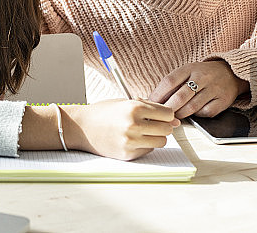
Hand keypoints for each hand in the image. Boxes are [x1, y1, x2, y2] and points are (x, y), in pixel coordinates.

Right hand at [65, 99, 179, 160]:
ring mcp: (131, 141)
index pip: (168, 113)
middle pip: (167, 129)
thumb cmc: (103, 112)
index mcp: (134, 108)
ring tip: (143, 131)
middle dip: (163, 125)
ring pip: (161, 142)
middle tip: (153, 123)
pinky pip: (148, 150)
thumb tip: (175, 120)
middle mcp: (134, 125)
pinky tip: (133, 139)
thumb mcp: (126, 102)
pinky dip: (145, 145)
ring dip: (156, 137)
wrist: (81, 127)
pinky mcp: (128, 154)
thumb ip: (151, 108)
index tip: (161, 114)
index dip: (166, 114)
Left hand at [148, 61, 248, 118]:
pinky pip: (205, 113)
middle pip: (180, 96)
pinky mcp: (222, 101)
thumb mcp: (188, 72)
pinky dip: (197, 115)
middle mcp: (202, 77)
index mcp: (190, 68)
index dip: (158, 94)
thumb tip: (153, 100)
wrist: (231, 73)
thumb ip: (173, 84)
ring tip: (174, 116)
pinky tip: (193, 113)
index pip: (170, 81)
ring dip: (180, 114)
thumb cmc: (203, 75)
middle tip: (161, 115)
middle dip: (168, 108)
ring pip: (192, 107)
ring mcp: (213, 89)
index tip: (150, 103)